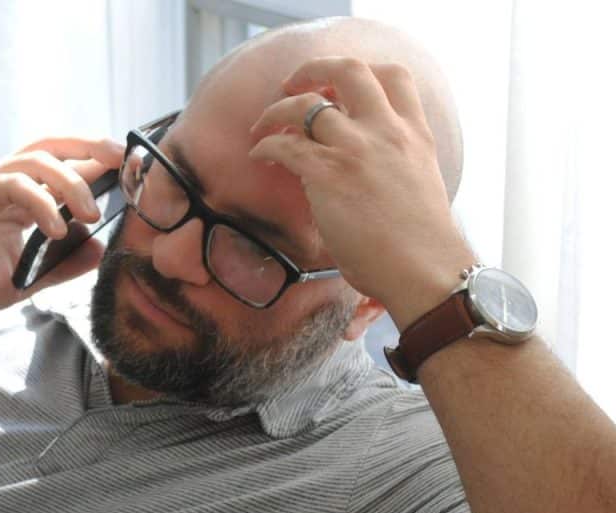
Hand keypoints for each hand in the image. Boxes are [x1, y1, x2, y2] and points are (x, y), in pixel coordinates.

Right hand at [0, 137, 124, 318]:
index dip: (95, 162)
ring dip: (70, 183)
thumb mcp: (25, 278)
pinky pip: (12, 185)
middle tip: (121, 161)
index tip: (129, 170)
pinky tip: (55, 227)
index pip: (62, 165)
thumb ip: (61, 265)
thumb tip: (98, 250)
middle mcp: (4, 182)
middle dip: (90, 147)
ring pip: (36, 161)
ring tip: (90, 212)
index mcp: (19, 197)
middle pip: (53, 146)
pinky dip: (39, 202)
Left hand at [248, 57, 475, 328]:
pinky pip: (284, 144)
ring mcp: (356, 149)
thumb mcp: (418, 186)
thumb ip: (391, 164)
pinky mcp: (328, 174)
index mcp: (414, 134)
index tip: (338, 85)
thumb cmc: (421, 245)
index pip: (393, 76)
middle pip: (349, 70)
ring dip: (277, 110)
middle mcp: (386, 132)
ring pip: (306, 104)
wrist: (425, 271)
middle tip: (293, 85)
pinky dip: (265, 144)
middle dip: (313, 69)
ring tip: (262, 126)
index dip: (362, 72)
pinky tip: (260, 155)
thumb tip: (355, 170)